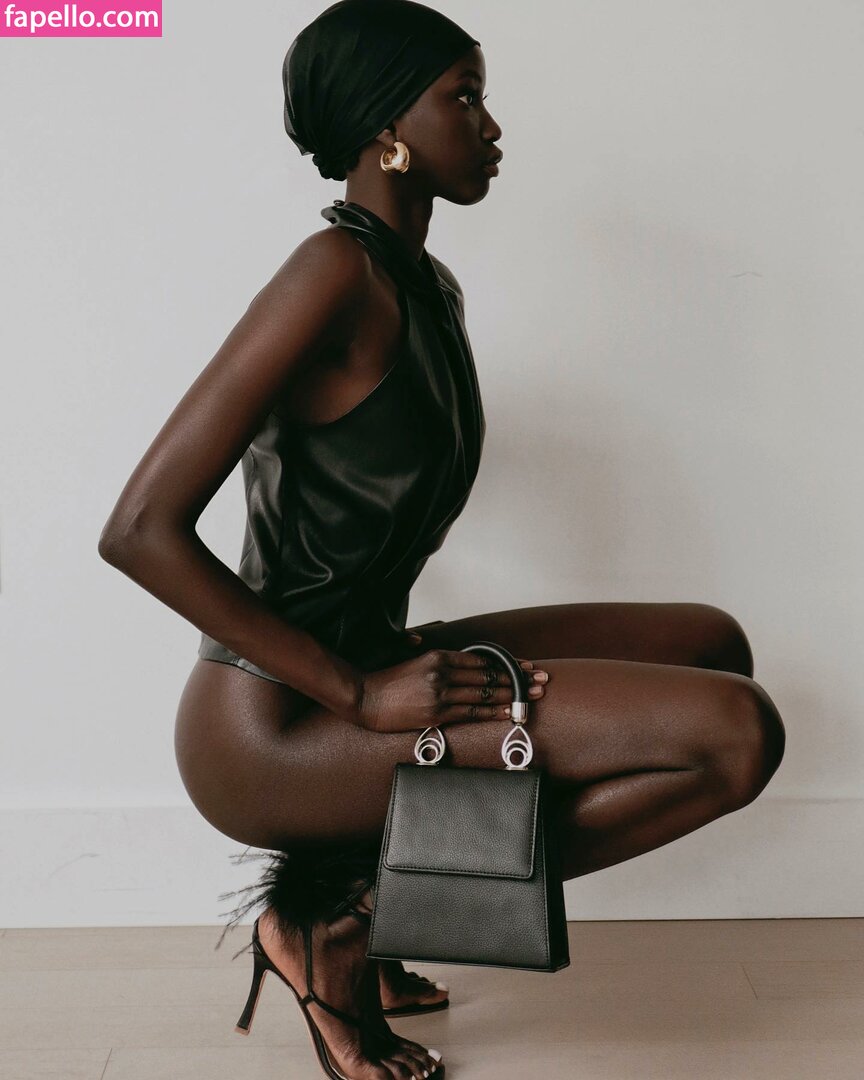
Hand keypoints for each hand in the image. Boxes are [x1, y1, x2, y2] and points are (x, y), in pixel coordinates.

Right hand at [354, 645, 549, 733]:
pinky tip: (510, 712)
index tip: (526, 666)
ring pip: (485, 694)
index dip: (508, 664)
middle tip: (541, 679)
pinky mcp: (436, 714)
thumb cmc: (388, 681)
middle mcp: (442, 672)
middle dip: (518, 678)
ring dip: (513, 695)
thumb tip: (455, 658)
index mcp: (438, 656)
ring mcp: (440, 693)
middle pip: (489, 676)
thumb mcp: (415, 661)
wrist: (364, 698)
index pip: (483, 660)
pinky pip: (472, 712)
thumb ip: (437, 659)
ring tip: (533, 695)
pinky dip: (494, 712)